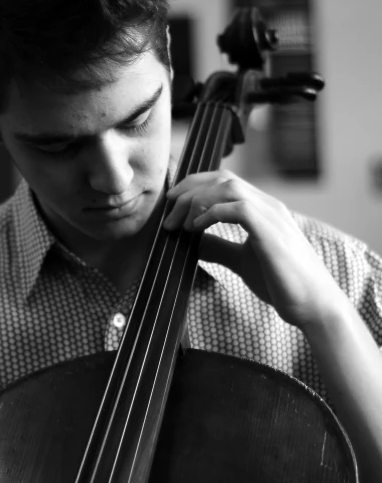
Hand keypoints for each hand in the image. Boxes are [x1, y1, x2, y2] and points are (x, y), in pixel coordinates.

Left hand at [163, 170, 346, 329]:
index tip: (173, 203)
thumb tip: (192, 241)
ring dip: (196, 201)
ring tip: (179, 224)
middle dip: (190, 189)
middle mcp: (268, 205)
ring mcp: (272, 215)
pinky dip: (211, 214)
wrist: (313, 304)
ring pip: (227, 187)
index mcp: (263, 209)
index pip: (225, 181)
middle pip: (222, 178)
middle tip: (168, 211)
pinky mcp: (271, 231)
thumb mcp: (241, 261)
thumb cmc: (282, 284)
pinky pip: (236, 208)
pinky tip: (196, 230)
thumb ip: (219, 247)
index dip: (195, 185)